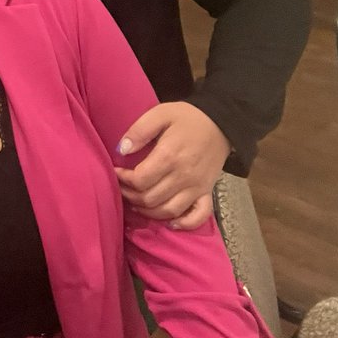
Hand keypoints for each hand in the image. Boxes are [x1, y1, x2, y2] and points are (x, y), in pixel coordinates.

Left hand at [114, 102, 229, 228]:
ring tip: (135, 202)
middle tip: (122, 187)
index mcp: (169, 156)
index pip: (140, 180)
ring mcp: (197, 187)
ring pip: (168, 211)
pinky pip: (197, 216)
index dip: (123, 179)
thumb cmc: (187, 117)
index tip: (116, 172)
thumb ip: (139, 131)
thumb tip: (121, 150)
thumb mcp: (159, 113)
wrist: (221, 123)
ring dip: (148, 211)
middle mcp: (183, 176)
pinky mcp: (207, 192)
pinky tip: (169, 223)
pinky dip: (183, 224)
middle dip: (130, 195)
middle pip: (150, 198)